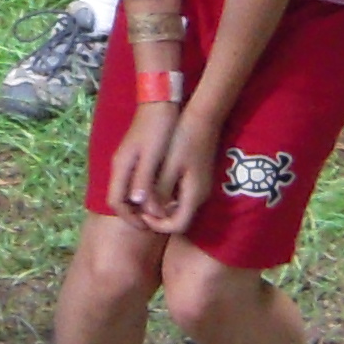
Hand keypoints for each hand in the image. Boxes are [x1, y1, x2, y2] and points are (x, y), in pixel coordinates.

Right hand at [106, 99, 176, 217]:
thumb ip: (143, 179)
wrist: (160, 102)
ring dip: (138, 205)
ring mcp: (125, 160)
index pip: (116, 203)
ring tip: (156, 212)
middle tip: (152, 223)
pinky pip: (132, 181)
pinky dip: (142, 193)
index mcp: (121, 167)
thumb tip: (137, 203)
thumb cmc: (158, 129)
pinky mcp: (134, 155)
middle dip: (133, 214)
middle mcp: (119, 166)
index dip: (129, 218)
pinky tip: (157, 194)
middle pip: (119, 199)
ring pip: (126, 190)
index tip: (146, 227)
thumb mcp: (153, 156)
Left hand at [132, 112, 221, 236]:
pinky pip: (182, 196)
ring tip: (144, 196)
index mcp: (194, 195)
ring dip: (162, 207)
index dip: (157, 224)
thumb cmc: (184, 138)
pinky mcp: (199, 179)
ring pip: (180, 208)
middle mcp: (200, 196)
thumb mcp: (168, 165)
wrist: (204, 117)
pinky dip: (168, 197)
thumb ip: (159, 190)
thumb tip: (148, 210)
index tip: (142, 212)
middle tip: (139, 206)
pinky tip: (156, 185)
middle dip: (158, 217)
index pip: (177, 226)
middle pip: (179, 219)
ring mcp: (202, 188)